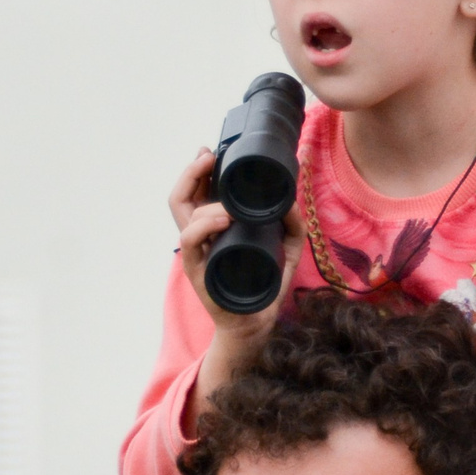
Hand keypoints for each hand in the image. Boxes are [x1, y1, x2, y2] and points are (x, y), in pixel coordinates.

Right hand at [171, 150, 305, 342]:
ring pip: (183, 212)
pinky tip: (223, 218)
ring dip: (199, 194)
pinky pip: (191, 240)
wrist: (256, 322)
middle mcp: (201, 236)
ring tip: (225, 196)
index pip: (197, 192)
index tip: (211, 152)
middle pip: (182, 196)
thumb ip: (293, 225)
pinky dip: (203, 224)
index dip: (199, 170)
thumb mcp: (287, 250)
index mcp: (215, 228)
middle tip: (208, 157)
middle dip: (192, 172)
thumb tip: (291, 200)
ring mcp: (197, 251)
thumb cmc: (266, 286)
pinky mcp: (197, 268)